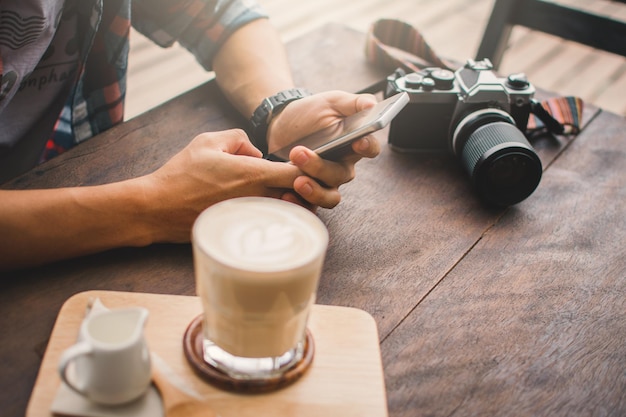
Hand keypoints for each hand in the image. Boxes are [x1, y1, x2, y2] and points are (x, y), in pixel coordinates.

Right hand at [139, 129, 302, 241]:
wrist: (158, 208)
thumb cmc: (181, 174)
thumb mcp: (208, 141)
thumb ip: (239, 138)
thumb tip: (256, 152)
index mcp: (254, 175)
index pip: (300, 174)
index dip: (311, 168)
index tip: (304, 165)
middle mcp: (258, 199)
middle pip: (303, 198)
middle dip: (309, 190)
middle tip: (302, 182)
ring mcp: (253, 218)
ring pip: (291, 215)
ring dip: (296, 205)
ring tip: (287, 195)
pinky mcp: (244, 231)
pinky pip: (272, 226)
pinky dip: (279, 218)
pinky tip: (271, 210)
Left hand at [266, 90, 380, 207]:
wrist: (280, 125)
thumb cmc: (310, 113)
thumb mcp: (330, 102)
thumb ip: (352, 103)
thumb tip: (371, 103)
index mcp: (354, 144)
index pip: (370, 148)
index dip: (367, 147)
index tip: (357, 142)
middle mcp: (343, 167)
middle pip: (342, 174)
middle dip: (321, 167)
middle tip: (299, 153)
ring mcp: (326, 183)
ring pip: (330, 196)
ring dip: (314, 191)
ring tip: (297, 180)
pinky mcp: (308, 193)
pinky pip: (309, 205)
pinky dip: (299, 204)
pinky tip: (286, 196)